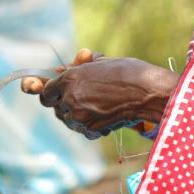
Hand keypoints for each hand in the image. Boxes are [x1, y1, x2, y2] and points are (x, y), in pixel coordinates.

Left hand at [24, 49, 176, 137]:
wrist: (148, 92)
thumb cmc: (128, 72)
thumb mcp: (100, 63)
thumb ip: (79, 68)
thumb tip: (62, 70)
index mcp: (69, 79)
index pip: (46, 92)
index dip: (53, 92)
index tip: (61, 93)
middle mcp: (70, 98)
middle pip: (55, 108)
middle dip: (65, 103)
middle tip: (84, 97)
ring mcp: (79, 116)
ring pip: (68, 120)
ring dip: (77, 114)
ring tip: (97, 104)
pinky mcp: (90, 130)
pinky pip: (82, 129)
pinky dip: (89, 125)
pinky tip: (104, 114)